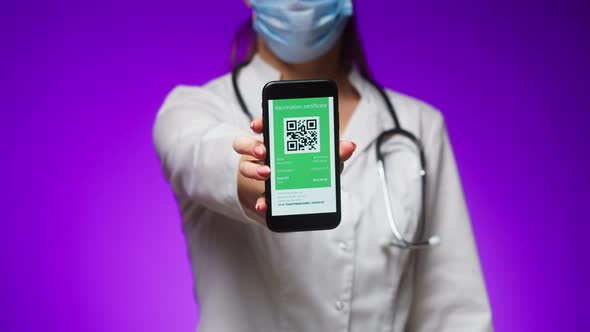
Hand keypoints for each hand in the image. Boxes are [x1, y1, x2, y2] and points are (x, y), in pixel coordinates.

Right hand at [232, 117, 355, 223]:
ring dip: (253, 170)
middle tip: (263, 151)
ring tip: (267, 174)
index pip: (263, 124)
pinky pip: (256, 195)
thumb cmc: (313, 167)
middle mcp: (264, 152)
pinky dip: (261, 200)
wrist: (305, 196)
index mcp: (278, 139)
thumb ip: (335, 151)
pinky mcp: (262, 192)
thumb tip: (349, 146)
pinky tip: (264, 205)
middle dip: (252, 146)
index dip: (259, 122)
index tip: (257, 125)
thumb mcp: (325, 159)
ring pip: (245, 166)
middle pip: (246, 143)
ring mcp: (259, 171)